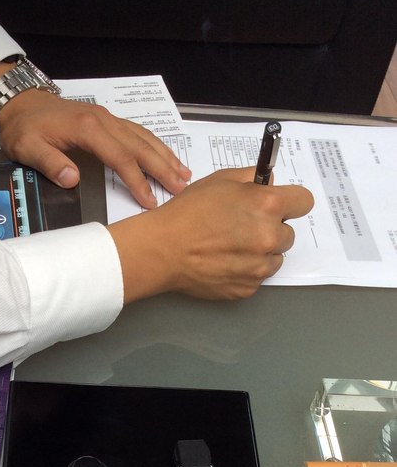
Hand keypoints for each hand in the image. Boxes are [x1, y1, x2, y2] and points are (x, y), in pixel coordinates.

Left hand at [0, 88, 190, 206]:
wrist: (21, 102)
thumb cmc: (24, 128)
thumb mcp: (28, 148)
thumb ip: (50, 164)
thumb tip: (73, 180)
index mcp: (88, 129)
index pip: (120, 158)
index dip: (137, 181)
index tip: (149, 201)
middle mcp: (104, 120)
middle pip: (140, 146)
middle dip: (163, 168)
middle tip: (181, 188)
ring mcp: (108, 118)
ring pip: (143, 137)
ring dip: (165, 156)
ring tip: (184, 174)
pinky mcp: (108, 120)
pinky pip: (137, 132)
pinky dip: (155, 145)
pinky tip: (165, 156)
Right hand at [107, 167, 313, 301]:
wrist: (162, 249)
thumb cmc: (187, 213)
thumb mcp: (220, 180)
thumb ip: (252, 178)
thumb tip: (269, 183)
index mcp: (268, 205)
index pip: (304, 202)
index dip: (291, 202)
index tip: (280, 206)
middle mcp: (270, 237)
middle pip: (288, 233)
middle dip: (271, 229)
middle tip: (243, 228)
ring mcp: (260, 266)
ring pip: (274, 258)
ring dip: (260, 252)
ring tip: (231, 247)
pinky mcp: (248, 288)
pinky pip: (257, 277)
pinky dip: (245, 271)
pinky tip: (223, 262)